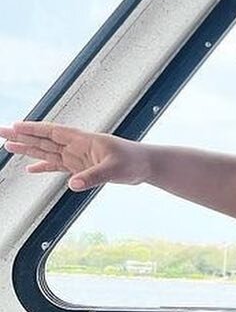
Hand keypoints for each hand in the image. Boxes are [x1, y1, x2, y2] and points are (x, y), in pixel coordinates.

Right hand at [0, 121, 149, 190]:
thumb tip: (72, 185)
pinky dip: (43, 167)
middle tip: (1, 132)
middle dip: (22, 136)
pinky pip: (57, 166)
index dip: (34, 129)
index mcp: (83, 140)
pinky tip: (30, 169)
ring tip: (8, 146)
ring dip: (28, 149)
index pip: (53, 132)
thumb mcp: (114, 170)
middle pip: (44, 139)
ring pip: (47, 151)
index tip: (14, 126)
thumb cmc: (133, 162)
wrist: (145, 166)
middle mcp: (77, 147)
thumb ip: (93, 177)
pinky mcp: (81, 167)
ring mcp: (77, 157)